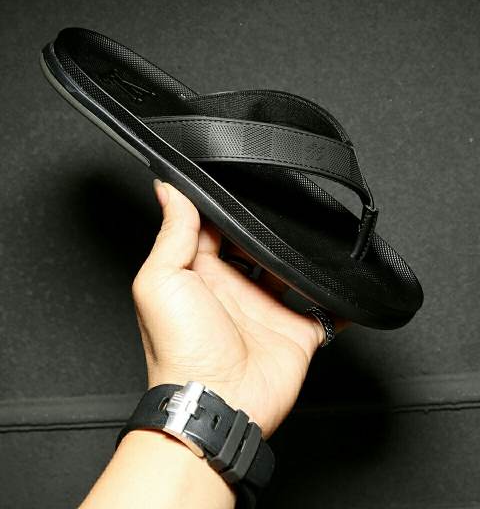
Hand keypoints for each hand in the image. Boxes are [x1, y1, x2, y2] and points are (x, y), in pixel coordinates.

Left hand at [132, 179, 345, 438]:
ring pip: (291, 271)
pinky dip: (337, 297)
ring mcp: (266, 309)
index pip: (216, 229)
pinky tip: (346, 279)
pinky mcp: (295, 331)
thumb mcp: (161, 279)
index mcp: (201, 273)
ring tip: (316, 230)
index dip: (228, 207)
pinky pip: (323, 310)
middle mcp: (235, 288)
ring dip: (303, 256)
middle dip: (269, 228)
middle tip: (286, 203)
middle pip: (256, 247)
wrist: (216, 403)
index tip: (243, 182)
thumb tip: (168, 189)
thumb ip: (172, 233)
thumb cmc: (180, 348)